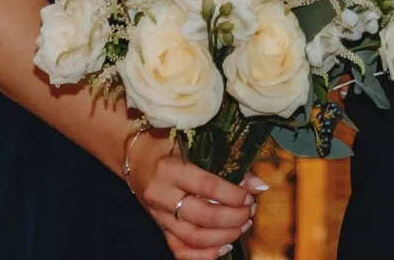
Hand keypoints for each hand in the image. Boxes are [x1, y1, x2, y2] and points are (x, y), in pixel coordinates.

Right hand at [127, 130, 266, 259]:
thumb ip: (226, 163)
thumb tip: (258, 185)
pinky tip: (224, 246)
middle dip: (234, 217)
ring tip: (242, 226)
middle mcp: (161, 195)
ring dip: (224, 236)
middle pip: (203, 216)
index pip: (207, 187)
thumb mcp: (194, 145)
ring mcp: (158, 215)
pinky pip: (180, 251)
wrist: (135, 157)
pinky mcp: (158, 228)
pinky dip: (204, 255)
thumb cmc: (168, 144)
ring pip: (193, 237)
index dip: (234, 194)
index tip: (250, 195)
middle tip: (250, 211)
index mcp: (170, 170)